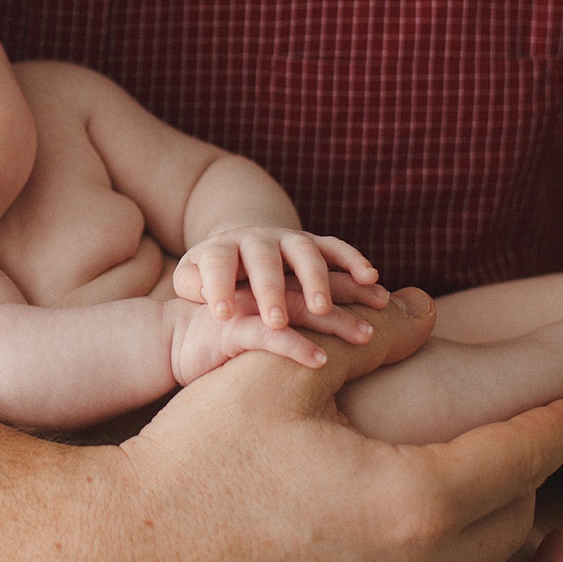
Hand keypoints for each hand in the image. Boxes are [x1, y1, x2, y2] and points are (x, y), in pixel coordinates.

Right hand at [86, 290, 562, 561]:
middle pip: (515, 520)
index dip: (557, 421)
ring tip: (468, 484)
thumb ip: (370, 339)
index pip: (525, 455)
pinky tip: (405, 537)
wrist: (123, 557)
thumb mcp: (282, 376)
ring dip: (484, 525)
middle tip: (517, 436)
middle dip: (522, 472)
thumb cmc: (196, 455)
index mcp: (417, 499)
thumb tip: (426, 312)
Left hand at [175, 228, 385, 326]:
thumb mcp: (192, 280)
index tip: (221, 313)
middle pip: (263, 260)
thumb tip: (207, 294)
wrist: (239, 246)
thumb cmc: (212, 277)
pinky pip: (336, 248)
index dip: (218, 285)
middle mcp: (256, 239)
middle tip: (276, 322)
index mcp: (221, 248)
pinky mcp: (313, 243)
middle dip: (271, 290)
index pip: (216, 263)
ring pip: (305, 252)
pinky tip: (370, 280)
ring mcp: (287, 239)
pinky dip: (354, 260)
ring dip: (316, 279)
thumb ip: (193, 285)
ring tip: (323, 309)